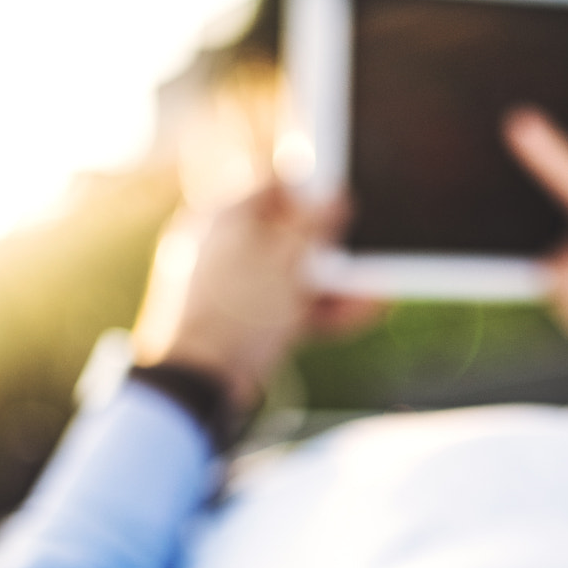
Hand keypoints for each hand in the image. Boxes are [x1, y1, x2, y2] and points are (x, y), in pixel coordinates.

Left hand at [131, 183, 379, 408]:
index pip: (276, 186)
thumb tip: (335, 197)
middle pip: (286, 235)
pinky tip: (351, 315)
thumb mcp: (287, 259)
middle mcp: (219, 244)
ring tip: (372, 296)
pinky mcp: (232, 321)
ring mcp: (224, 285)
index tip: (344, 206)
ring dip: (333, 286)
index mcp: (223, 214)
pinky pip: (278, 305)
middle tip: (364, 259)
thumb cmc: (236, 312)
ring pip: (287, 275)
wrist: (194, 381)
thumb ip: (314, 224)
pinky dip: (313, 310)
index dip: (315, 194)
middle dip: (332, 251)